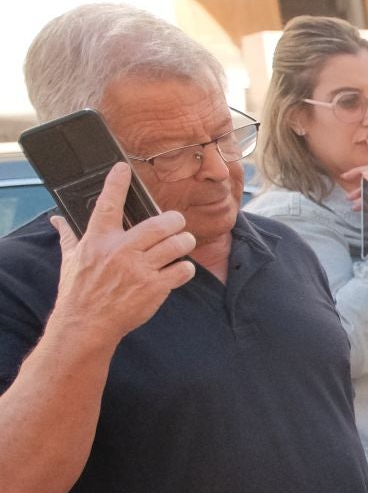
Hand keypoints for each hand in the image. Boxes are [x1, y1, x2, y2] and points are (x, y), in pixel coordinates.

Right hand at [49, 164, 196, 343]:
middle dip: (174, 220)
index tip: (123, 168)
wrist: (86, 324)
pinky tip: (181, 269)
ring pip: (177, 244)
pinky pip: (182, 270)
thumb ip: (69, 236)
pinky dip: (186, 268)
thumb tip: (57, 219)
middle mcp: (120, 250)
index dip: (116, 184)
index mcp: (98, 240)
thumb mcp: (70, 259)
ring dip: (185, 241)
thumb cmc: (78, 290)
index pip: (108, 205)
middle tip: (177, 222)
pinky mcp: (155, 287)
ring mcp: (139, 269)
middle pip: (159, 224)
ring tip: (183, 243)